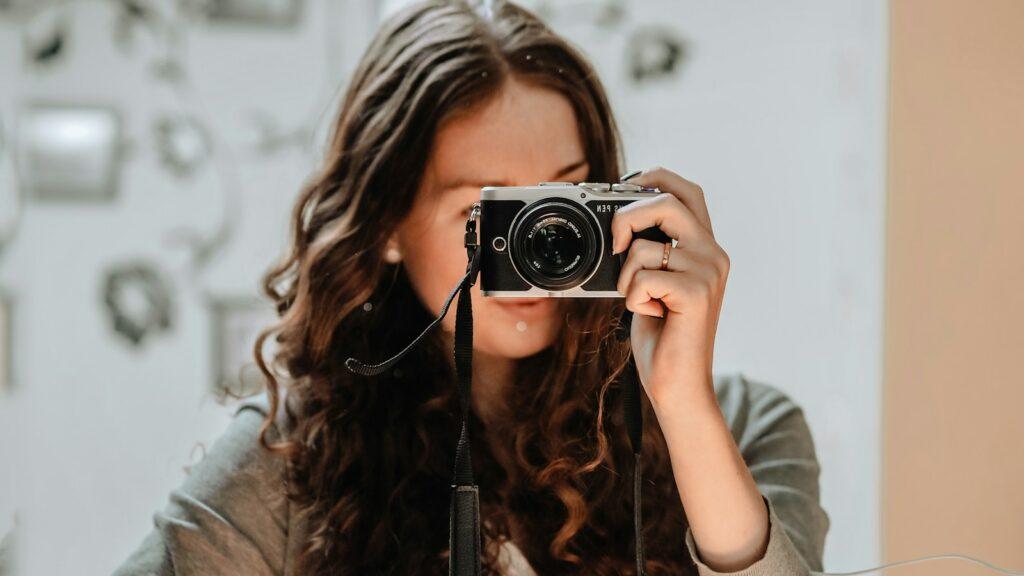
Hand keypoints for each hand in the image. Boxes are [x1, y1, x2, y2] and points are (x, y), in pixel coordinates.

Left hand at [611, 167, 729, 410]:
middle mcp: (713, 254)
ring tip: (642, 301)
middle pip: (666, 202)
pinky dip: (633, 298)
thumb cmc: (663, 335)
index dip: (655, 178)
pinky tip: (652, 315)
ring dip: (626, 277)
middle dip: (627, 217)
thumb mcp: (653, 282)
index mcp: (704, 247)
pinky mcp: (696, 293)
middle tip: (615, 245)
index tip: (625, 189)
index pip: (687, 190)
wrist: (678, 383)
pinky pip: (643, 278)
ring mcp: (708, 272)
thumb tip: (619, 223)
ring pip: (644, 247)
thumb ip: (649, 250)